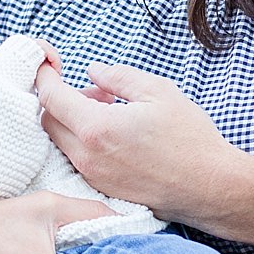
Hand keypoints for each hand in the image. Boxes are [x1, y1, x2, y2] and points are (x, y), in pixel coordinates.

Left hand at [38, 61, 242, 220]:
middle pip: (48, 121)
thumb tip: (93, 71)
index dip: (44, 76)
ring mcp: (93, 176)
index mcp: (97, 128)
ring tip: (111, 112)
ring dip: (74, 122)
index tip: (49, 65)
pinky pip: (77, 159)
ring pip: (61, 142)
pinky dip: (84, 141)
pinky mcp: (101, 189)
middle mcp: (87, 156)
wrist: (210, 187)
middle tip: (97, 93)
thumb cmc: (189, 139)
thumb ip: (119, 77)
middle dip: (61, 100)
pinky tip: (115, 136)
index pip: (50, 97)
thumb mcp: (159, 92)